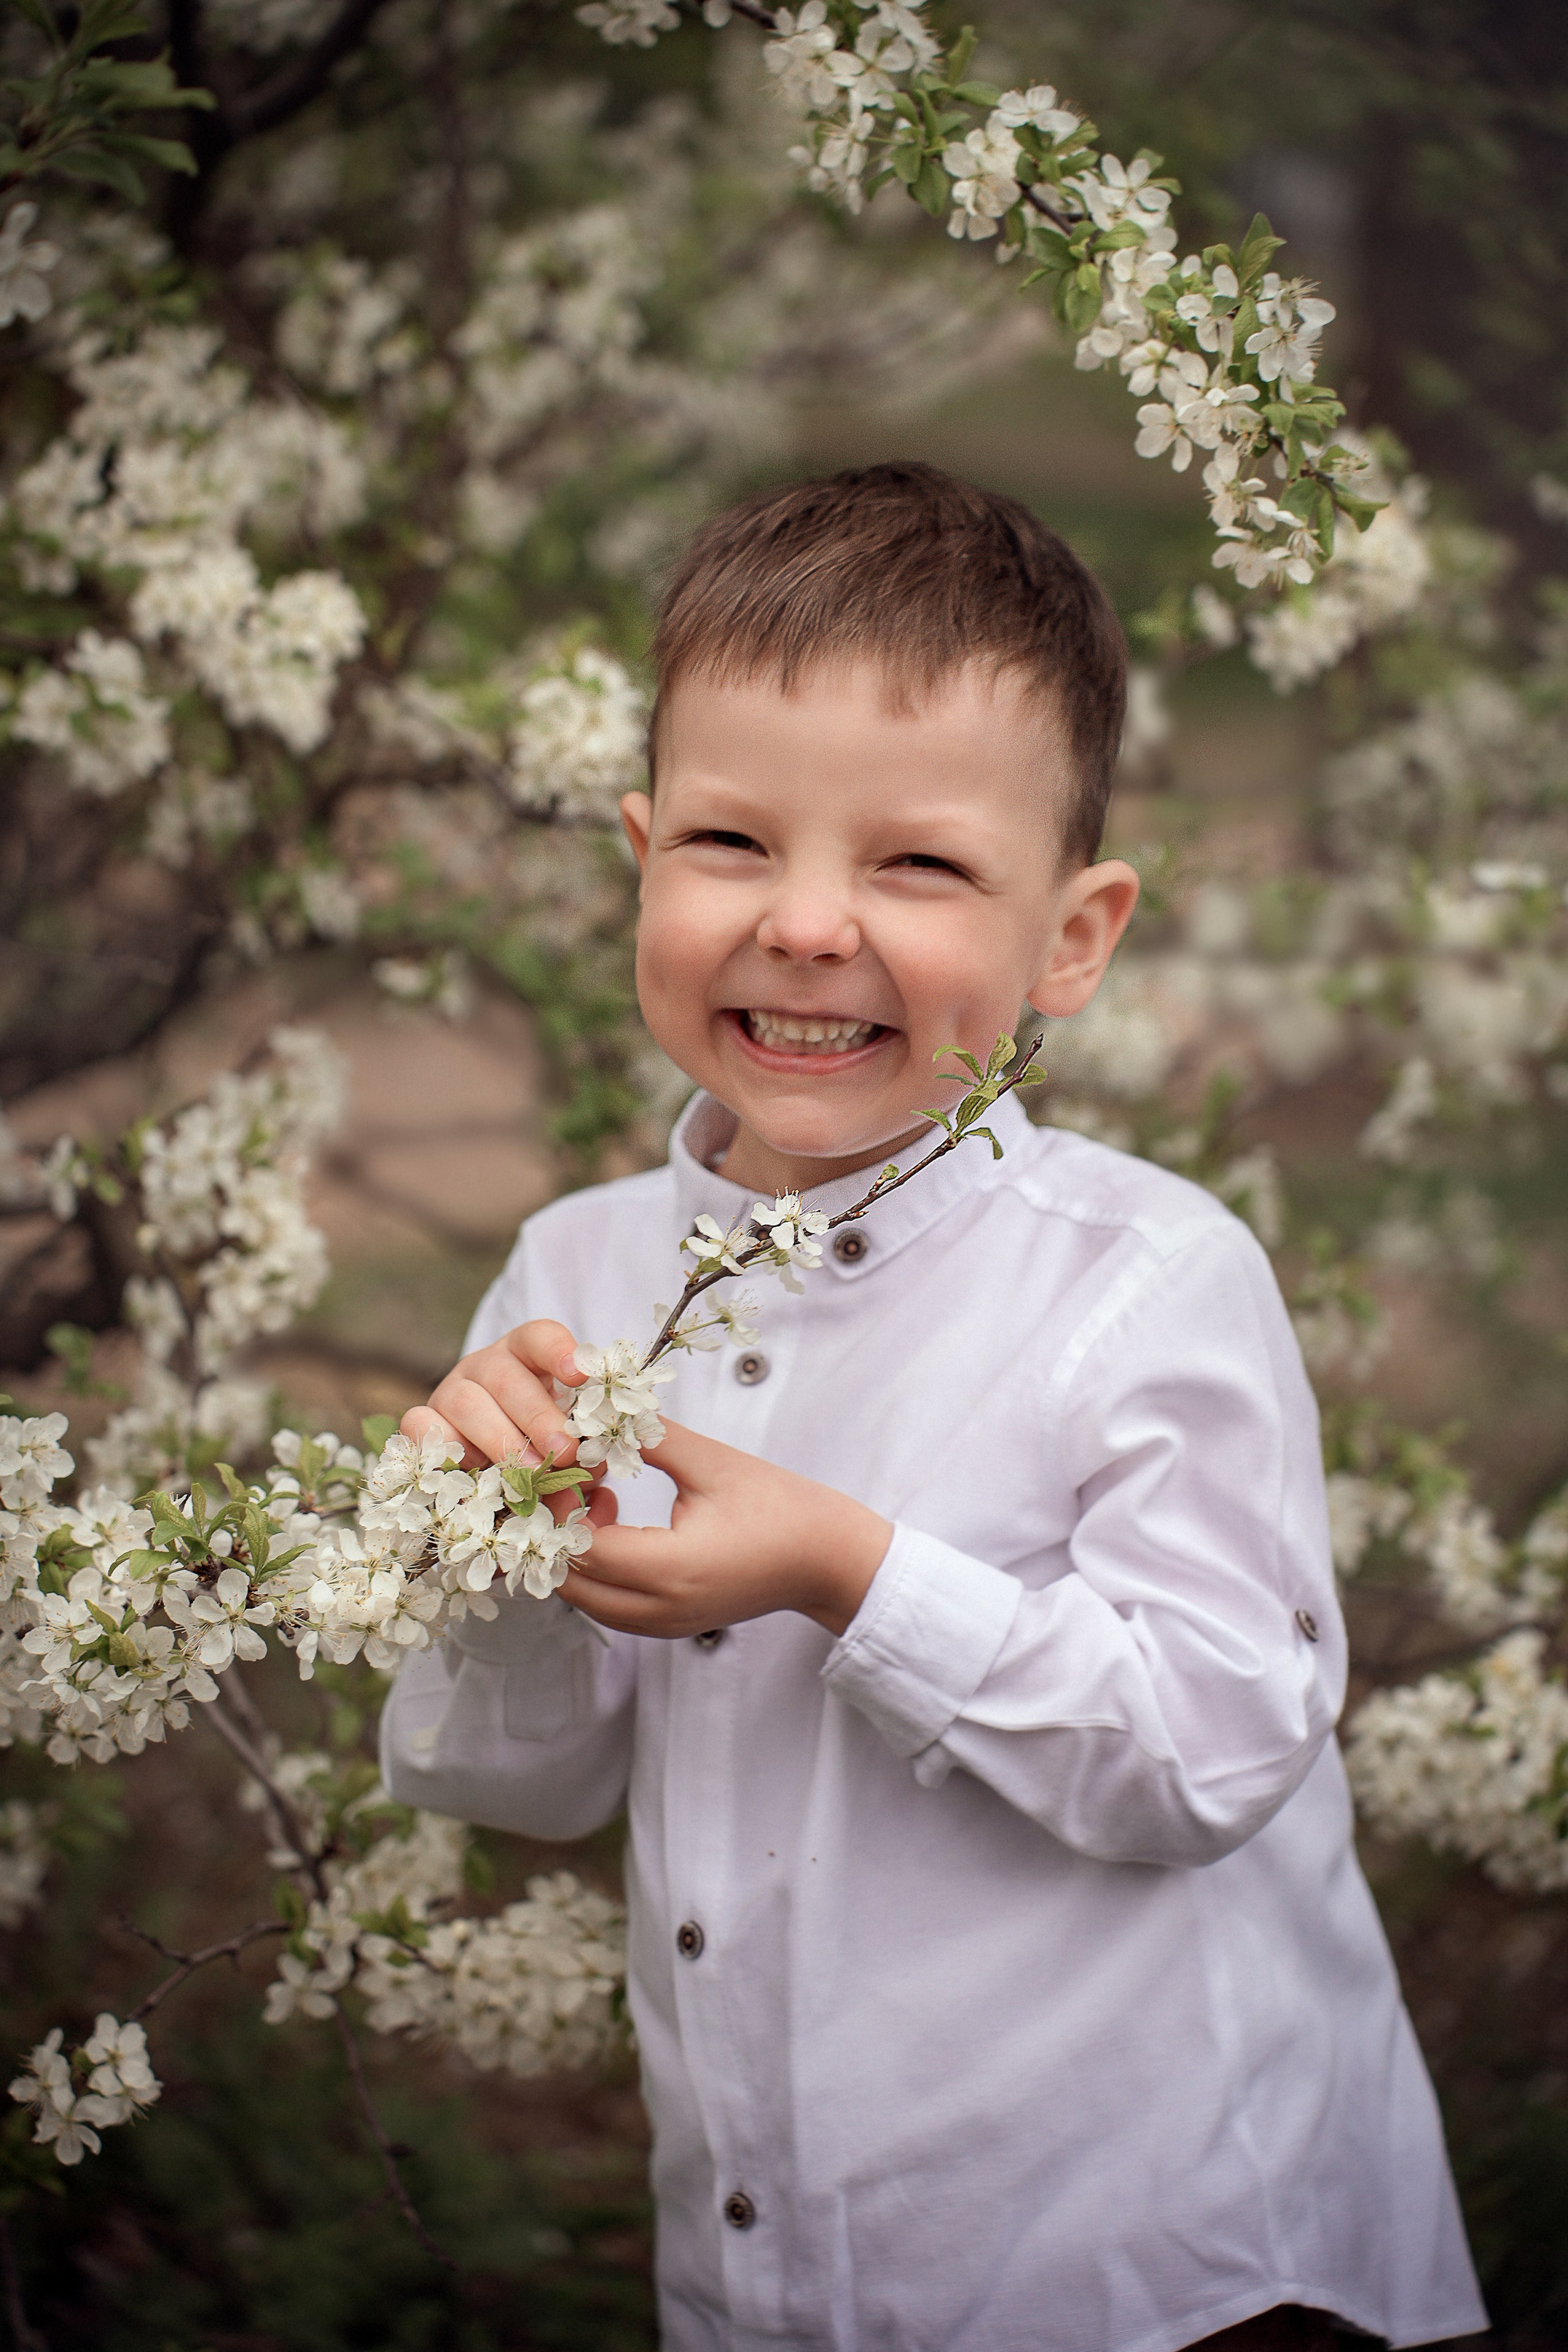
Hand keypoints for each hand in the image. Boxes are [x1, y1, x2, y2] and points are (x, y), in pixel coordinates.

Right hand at [401, 1318, 586, 1471]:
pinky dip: (445, 1446)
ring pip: (466, 1402)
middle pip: (506, 1377)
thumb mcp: (570, 1437)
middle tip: (565, 1451)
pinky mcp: (422, 1418)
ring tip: (530, 1473)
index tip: (578, 1374)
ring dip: (500, 1439)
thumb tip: (589, 1477)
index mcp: (527, 1354)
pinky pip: (420, 1424)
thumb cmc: (544, 1441)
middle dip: (537, 1416)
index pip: (539, 1336)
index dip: (558, 1350)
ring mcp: (451, 1389)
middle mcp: (486, 1365)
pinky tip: (474, 1468)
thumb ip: (582, 1450)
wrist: (497, 1461)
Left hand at [559, 1417, 892, 1640]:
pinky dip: (599, 1569)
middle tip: (575, 1481)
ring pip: (586, 1598)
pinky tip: (619, 1525)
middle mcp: (660, 1609)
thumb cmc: (778, 1505)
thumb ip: (650, 1438)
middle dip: (559, 1531)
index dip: (561, 1507)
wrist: (826, 1558)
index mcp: (671, 1569)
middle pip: (570, 1582)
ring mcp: (665, 1624)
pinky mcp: (671, 1625)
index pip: (581, 1548)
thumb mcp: (711, 1462)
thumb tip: (598, 1415)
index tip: (568, 1464)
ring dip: (576, 1552)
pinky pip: (610, 1605)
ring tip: (600, 1499)